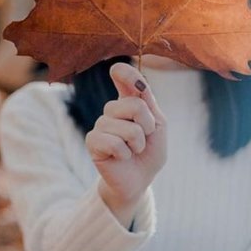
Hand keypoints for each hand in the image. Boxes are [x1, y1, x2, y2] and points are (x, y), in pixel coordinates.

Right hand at [85, 62, 167, 226]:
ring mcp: (101, 124)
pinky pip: (111, 141)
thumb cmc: (149, 152)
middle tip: (144, 138)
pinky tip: (122, 157)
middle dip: (147, 125)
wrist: (140, 180)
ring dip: (137, 143)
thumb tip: (137, 81)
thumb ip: (148, 103)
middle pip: (133, 104)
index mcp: (130, 102)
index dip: (123, 72)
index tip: (117, 70)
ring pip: (125, 126)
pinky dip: (124, 152)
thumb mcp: (158, 126)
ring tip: (134, 150)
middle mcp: (113, 110)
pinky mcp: (92, 141)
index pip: (123, 78)